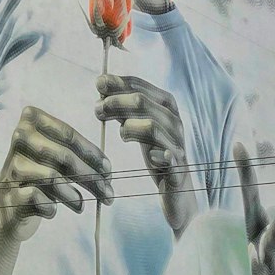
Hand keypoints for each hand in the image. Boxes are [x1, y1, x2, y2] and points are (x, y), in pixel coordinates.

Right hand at [0, 105, 111, 244]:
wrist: (6, 205)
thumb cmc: (38, 175)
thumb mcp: (56, 157)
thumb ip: (78, 155)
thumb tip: (106, 169)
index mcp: (31, 121)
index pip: (68, 135)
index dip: (92, 154)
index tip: (108, 171)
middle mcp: (19, 139)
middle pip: (64, 157)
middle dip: (91, 177)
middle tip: (107, 194)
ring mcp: (12, 166)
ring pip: (52, 178)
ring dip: (73, 196)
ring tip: (80, 206)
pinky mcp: (8, 193)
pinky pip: (38, 198)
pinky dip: (50, 208)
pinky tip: (52, 211)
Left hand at [95, 73, 197, 236]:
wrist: (177, 191)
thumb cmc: (156, 154)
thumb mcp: (139, 126)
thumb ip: (124, 107)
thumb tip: (101, 84)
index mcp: (167, 107)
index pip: (141, 86)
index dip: (119, 83)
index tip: (98, 84)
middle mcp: (174, 122)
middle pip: (142, 102)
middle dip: (115, 103)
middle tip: (97, 110)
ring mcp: (177, 145)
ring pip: (152, 127)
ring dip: (128, 127)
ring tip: (119, 134)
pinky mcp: (178, 169)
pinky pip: (169, 158)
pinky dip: (159, 155)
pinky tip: (150, 157)